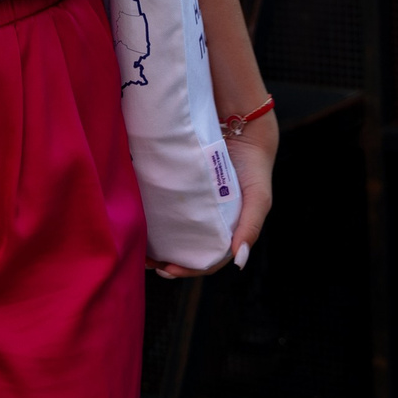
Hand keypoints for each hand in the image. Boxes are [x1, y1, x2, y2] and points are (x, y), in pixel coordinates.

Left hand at [151, 114, 276, 278]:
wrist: (242, 127)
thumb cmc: (253, 167)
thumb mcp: (258, 198)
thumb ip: (251, 227)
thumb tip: (240, 262)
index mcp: (226, 230)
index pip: (205, 259)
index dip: (187, 269)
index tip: (167, 270)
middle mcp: (207, 219)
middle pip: (185, 247)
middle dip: (165, 259)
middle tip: (146, 262)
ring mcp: (192, 201)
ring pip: (172, 229)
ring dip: (156, 241)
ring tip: (139, 247)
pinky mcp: (180, 183)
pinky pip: (164, 203)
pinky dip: (152, 214)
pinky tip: (139, 218)